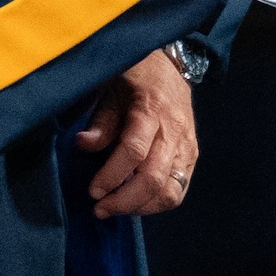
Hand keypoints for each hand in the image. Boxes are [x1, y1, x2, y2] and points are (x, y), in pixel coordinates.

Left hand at [79, 49, 197, 217]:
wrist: (171, 66)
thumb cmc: (135, 78)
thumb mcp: (112, 91)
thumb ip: (101, 121)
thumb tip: (83, 144)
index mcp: (152, 108)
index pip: (134, 151)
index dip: (112, 175)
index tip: (93, 190)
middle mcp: (174, 130)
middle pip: (154, 178)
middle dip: (124, 201)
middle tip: (100, 209)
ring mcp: (187, 145)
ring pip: (170, 191)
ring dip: (141, 207)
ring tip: (116, 208)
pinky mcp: (191, 156)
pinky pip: (178, 190)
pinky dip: (156, 203)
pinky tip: (135, 203)